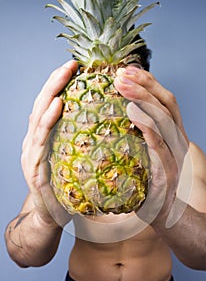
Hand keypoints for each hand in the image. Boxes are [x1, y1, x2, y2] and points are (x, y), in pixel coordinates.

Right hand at [21, 60, 77, 225]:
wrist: (50, 217)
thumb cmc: (65, 189)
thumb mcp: (72, 162)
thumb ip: (77, 144)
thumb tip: (100, 128)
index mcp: (45, 140)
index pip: (52, 107)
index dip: (61, 86)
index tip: (76, 68)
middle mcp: (34, 142)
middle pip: (43, 106)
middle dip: (55, 82)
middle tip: (70, 63)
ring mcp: (31, 153)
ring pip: (38, 118)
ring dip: (50, 94)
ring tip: (63, 76)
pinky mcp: (33, 167)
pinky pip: (41, 139)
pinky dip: (47, 121)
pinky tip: (57, 106)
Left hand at [114, 66, 189, 227]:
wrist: (166, 214)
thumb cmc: (150, 183)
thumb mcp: (147, 154)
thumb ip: (141, 135)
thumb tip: (119, 114)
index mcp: (172, 134)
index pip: (164, 100)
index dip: (148, 83)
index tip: (126, 70)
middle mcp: (177, 140)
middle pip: (166, 103)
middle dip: (144, 84)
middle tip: (120, 71)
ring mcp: (175, 155)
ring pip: (164, 119)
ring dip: (144, 100)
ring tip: (123, 85)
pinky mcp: (167, 171)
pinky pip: (159, 146)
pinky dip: (148, 128)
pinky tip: (134, 115)